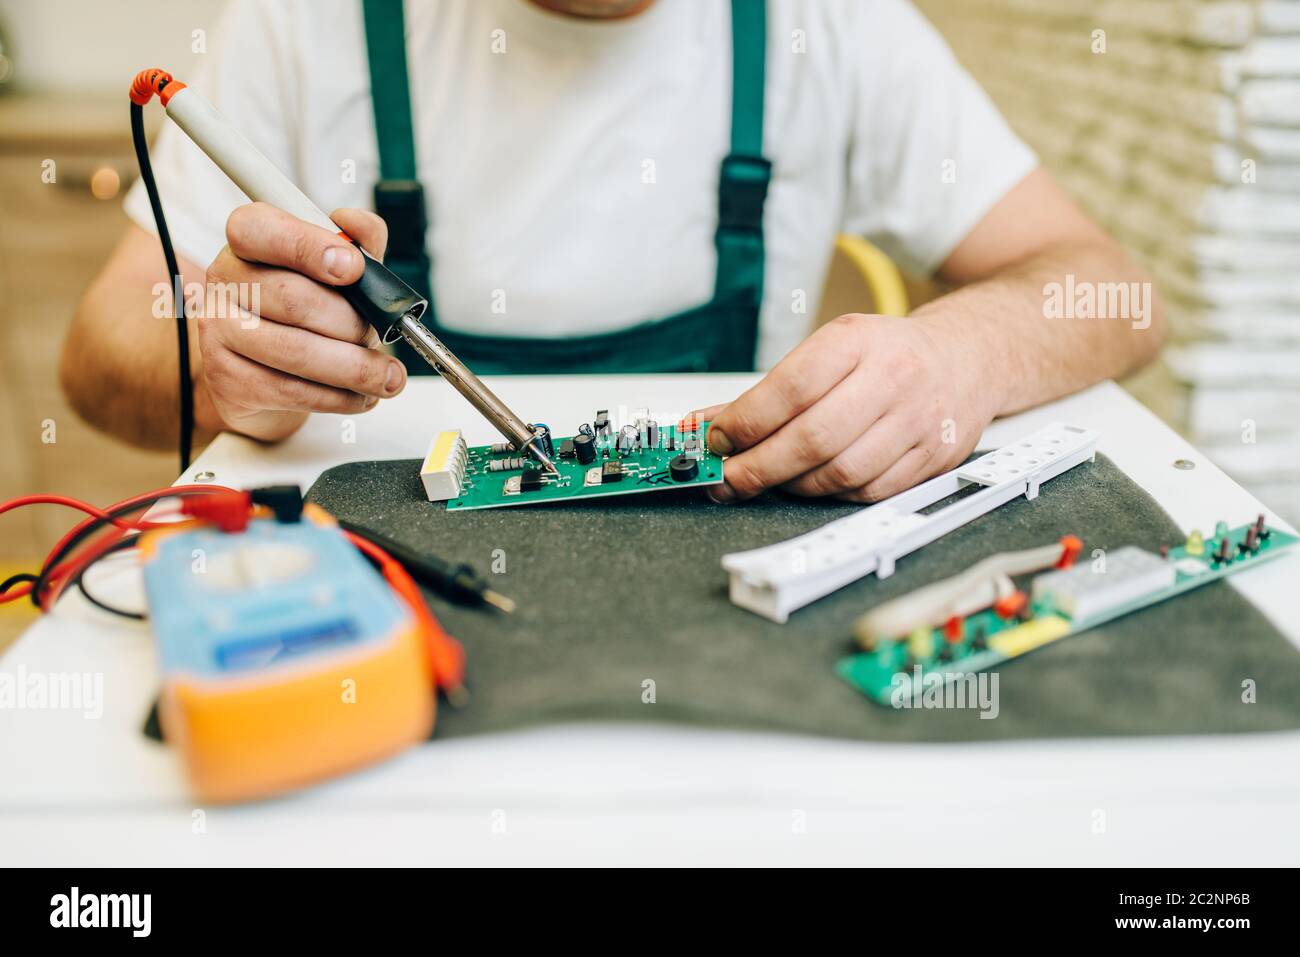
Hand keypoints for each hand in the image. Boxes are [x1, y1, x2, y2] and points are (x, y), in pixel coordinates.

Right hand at [197, 203, 406, 441]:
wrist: (268, 369)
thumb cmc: (308, 309)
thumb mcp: (339, 269)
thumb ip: (357, 241)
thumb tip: (358, 224)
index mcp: (249, 239)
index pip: (261, 230)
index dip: (309, 247)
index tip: (354, 268)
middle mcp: (224, 280)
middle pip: (294, 299)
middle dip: (352, 323)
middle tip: (379, 337)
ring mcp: (218, 331)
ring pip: (296, 351)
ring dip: (355, 368)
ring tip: (387, 377)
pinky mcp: (226, 379)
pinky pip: (291, 391)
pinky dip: (339, 397)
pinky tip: (360, 396)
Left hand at [700, 313, 997, 502]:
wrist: (968, 356)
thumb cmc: (887, 353)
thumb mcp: (829, 349)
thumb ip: (767, 390)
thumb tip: (705, 425)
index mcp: (857, 341)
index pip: (790, 389)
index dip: (745, 422)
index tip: (716, 440)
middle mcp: (892, 378)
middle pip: (812, 439)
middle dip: (758, 468)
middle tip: (727, 480)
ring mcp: (917, 422)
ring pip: (839, 474)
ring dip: (792, 486)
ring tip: (769, 480)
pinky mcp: (931, 459)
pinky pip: (867, 493)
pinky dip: (830, 495)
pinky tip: (812, 484)